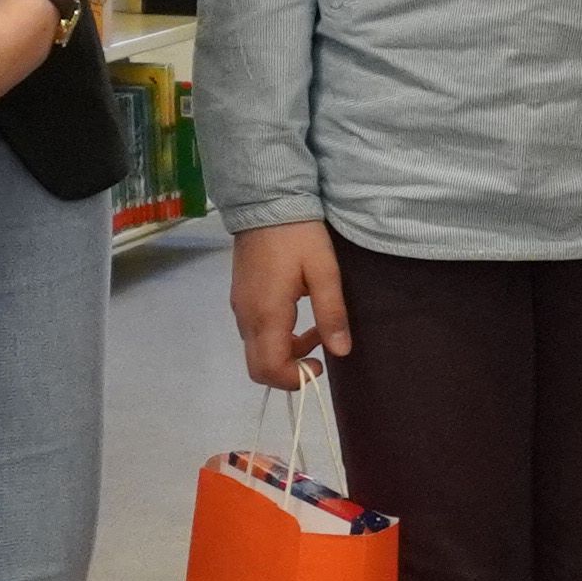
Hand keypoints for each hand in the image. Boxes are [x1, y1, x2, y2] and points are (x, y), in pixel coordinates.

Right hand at [231, 217, 354, 387]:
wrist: (267, 201)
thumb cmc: (298, 235)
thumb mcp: (324, 272)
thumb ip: (331, 313)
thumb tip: (341, 352)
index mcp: (266, 314)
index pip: (268, 368)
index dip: (294, 379)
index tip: (320, 366)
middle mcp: (246, 316)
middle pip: (257, 366)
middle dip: (289, 370)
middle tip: (318, 355)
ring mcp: (240, 306)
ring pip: (256, 349)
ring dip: (285, 351)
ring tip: (316, 330)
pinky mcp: (240, 296)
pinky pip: (254, 331)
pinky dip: (276, 336)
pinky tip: (298, 315)